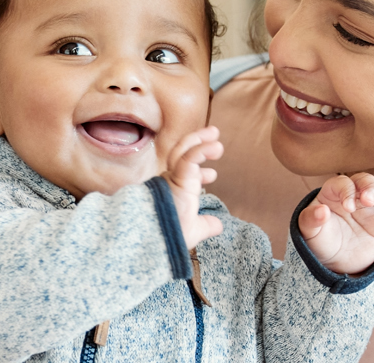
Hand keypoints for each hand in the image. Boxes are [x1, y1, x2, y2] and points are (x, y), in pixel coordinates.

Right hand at [161, 126, 224, 249]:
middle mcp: (170, 181)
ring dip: (200, 140)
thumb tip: (218, 225)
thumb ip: (205, 225)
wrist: (155, 240)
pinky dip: (202, 148)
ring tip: (215, 133)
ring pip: (183, 151)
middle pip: (182, 155)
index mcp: (173, 192)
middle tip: (214, 136)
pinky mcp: (177, 177)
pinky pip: (189, 157)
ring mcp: (172, 178)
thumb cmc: (168, 237)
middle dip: (198, 144)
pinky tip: (214, 145)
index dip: (200, 172)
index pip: (184, 174)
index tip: (212, 175)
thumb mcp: (193, 230)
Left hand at [298, 173, 373, 274]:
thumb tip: (321, 211)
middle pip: (367, 180)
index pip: (343, 182)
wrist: (335, 263)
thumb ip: (310, 220)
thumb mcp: (309, 232)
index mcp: (334, 193)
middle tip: (368, 201)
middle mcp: (355, 196)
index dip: (347, 191)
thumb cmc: (320, 241)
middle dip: (370, 187)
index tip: (348, 207)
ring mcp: (372, 208)